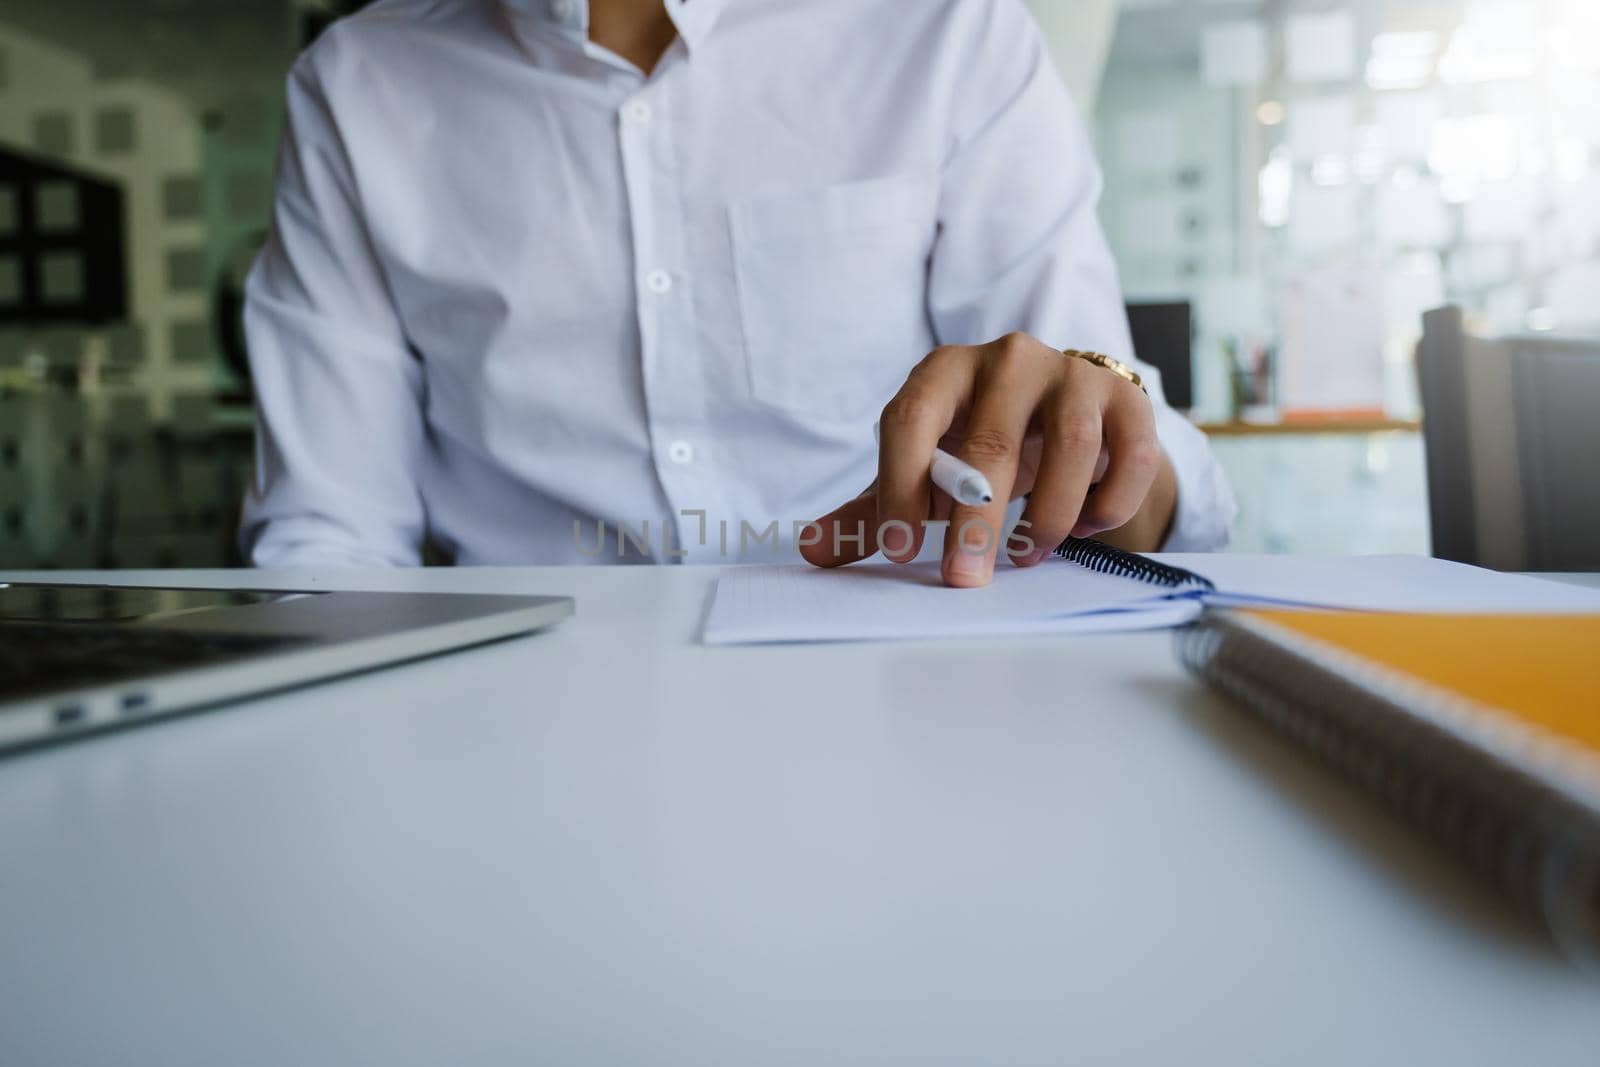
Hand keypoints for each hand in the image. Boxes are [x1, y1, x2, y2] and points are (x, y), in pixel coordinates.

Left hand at [801, 332, 1175, 586]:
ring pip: (1068, 445)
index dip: (901, 483)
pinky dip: (1108, 502)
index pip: (912, 417)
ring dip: (1049, 515)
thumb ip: (873, 511)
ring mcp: (1073, 374)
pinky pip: (1128, 453)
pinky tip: (1087, 529)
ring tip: (1027, 556)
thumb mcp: (925, 472)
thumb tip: (814, 552)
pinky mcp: (1127, 399)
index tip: (897, 547)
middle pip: (990, 441)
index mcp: (944, 370)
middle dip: (974, 520)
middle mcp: (1009, 359)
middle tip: (963, 578)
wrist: (1065, 413)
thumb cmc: (979, 445)